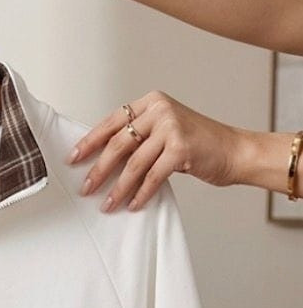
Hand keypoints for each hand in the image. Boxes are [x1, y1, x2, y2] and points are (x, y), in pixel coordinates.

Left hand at [70, 91, 240, 211]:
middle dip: (99, 169)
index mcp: (151, 102)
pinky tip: (132, 205)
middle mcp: (160, 110)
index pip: (112, 122)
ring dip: (117, 188)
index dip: (90, 141)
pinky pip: (152, 176)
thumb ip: (139, 137)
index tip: (73, 158)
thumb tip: (102, 159)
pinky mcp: (181, 148)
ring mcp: (171, 127)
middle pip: (118, 144)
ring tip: (107, 205)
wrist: (234, 150)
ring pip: (133, 163)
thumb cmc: (198, 144)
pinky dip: (141, 193)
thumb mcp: (165, 131)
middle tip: (85, 188)